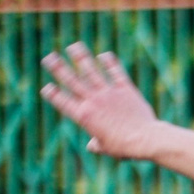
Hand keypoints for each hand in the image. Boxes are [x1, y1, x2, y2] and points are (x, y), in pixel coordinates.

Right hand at [40, 43, 166, 159]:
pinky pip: (116, 72)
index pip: (62, 101)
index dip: (53, 94)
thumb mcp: (106, 148)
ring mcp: (109, 93)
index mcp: (84, 116)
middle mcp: (93, 101)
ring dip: (81, 57)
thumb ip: (96, 144)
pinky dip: (110, 62)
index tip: (47, 87)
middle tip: (48, 57)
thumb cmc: (124, 147)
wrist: (145, 139)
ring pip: (91, 71)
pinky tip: (104, 55)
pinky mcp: (125, 89)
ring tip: (74, 46)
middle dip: (58, 67)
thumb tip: (92, 146)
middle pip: (71, 80)